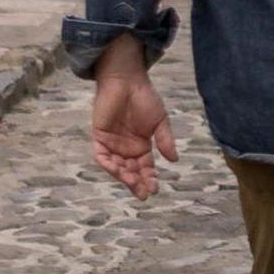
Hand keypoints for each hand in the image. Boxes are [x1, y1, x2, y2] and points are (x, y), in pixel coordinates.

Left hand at [90, 36, 177, 196]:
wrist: (127, 80)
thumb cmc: (145, 97)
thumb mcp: (160, 121)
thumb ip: (165, 140)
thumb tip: (174, 160)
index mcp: (141, 146)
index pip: (145, 168)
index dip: (149, 179)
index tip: (155, 189)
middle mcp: (126, 148)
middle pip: (131, 171)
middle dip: (136, 183)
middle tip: (143, 192)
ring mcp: (112, 144)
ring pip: (116, 166)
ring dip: (123, 176)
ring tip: (133, 182)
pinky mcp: (99, 137)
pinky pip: (101, 156)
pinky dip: (108, 164)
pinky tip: (117, 170)